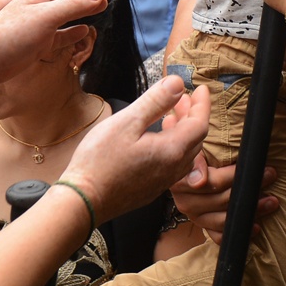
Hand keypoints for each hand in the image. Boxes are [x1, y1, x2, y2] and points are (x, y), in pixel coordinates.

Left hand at [0, 0, 118, 73]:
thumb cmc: (11, 34)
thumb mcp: (46, 16)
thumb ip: (73, 5)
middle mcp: (41, 4)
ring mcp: (39, 24)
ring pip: (68, 12)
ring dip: (86, 7)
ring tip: (104, 5)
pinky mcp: (37, 43)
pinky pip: (60, 34)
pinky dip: (74, 31)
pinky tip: (85, 31)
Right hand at [60, 74, 212, 223]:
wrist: (83, 201)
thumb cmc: (99, 162)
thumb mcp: (127, 122)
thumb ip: (155, 101)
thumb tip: (177, 84)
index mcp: (172, 151)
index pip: (200, 124)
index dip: (202, 104)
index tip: (201, 88)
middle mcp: (173, 169)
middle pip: (195, 138)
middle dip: (192, 115)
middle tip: (182, 98)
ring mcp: (163, 182)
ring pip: (186, 153)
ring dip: (183, 131)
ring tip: (169, 116)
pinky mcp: (152, 189)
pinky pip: (173, 165)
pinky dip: (173, 146)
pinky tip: (156, 140)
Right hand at [171, 157, 280, 241]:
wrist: (178, 165)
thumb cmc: (191, 151)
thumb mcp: (192, 147)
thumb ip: (196, 160)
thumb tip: (201, 179)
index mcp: (182, 183)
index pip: (213, 182)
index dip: (236, 176)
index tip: (256, 167)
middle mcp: (186, 203)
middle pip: (223, 200)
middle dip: (249, 190)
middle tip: (271, 176)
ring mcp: (196, 217)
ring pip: (225, 219)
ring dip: (251, 211)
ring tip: (272, 202)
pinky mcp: (204, 227)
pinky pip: (221, 235)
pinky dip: (238, 233)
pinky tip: (255, 227)